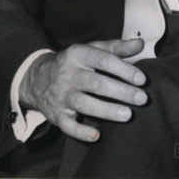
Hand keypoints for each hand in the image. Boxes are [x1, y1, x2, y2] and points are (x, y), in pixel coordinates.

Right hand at [19, 38, 147, 141]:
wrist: (37, 79)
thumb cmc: (75, 63)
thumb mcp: (93, 49)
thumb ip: (117, 48)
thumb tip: (140, 44)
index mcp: (78, 55)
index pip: (103, 60)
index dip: (124, 70)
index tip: (142, 80)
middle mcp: (68, 75)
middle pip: (96, 83)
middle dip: (121, 92)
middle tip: (142, 99)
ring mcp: (61, 96)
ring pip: (84, 104)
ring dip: (106, 110)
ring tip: (128, 115)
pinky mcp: (56, 114)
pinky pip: (67, 125)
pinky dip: (80, 132)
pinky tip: (97, 135)